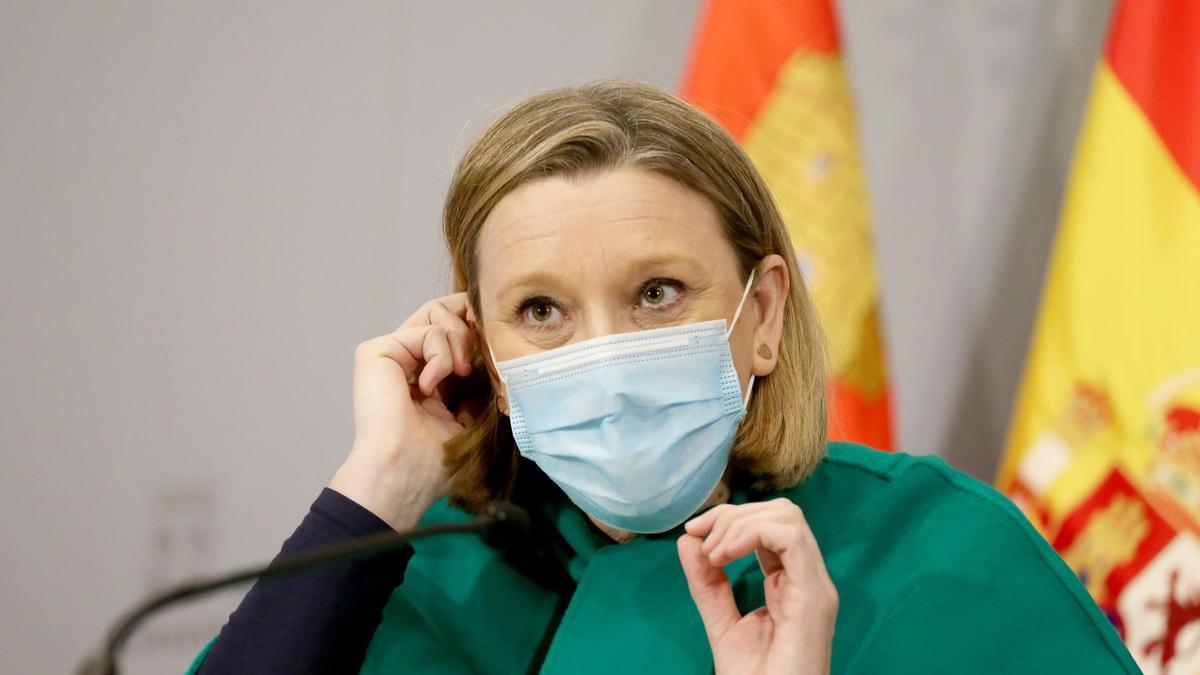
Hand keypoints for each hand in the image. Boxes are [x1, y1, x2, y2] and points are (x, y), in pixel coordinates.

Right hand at [329, 293, 477, 530]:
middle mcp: (406, 361)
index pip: (455, 332)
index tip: (497, 349)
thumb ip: (479, 384)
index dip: (479, 330)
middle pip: (446, 312)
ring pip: (438, 315)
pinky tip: (430, 387)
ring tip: (460, 374)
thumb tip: (500, 357)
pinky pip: (426, 331)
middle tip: (480, 358)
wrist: (406, 471)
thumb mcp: (470, 415)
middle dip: (473, 326)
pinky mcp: (376, 351)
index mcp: (426, 376)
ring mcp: (391, 355)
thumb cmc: (436, 458)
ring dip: (460, 342)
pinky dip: (440, 356)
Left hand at [678, 499, 837, 674]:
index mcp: (791, 582)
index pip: (770, 525)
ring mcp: (815, 586)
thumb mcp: (721, 622)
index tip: (693, 534)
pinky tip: (724, 556)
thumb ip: (707, 582)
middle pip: (781, 512)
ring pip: (788, 517)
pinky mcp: (815, 596)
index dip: (730, 519)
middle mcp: (808, 578)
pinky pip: (790, 537)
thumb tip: (690, 541)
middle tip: (701, 540)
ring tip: (714, 553)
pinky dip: (751, 534)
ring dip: (740, 524)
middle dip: (733, 515)